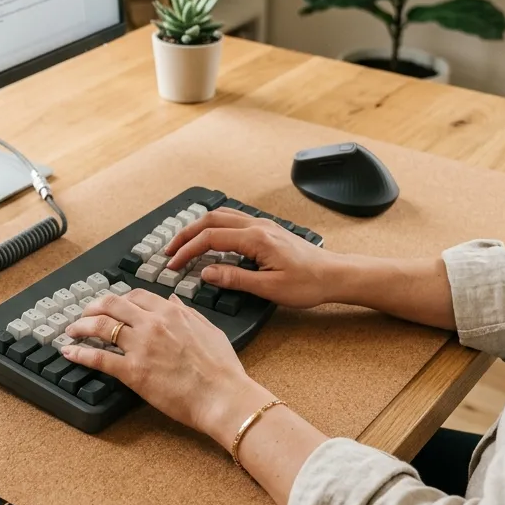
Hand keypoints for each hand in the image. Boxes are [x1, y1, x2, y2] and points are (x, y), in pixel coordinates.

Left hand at [60, 289, 269, 442]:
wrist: (223, 396)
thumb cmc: (222, 369)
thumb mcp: (208, 330)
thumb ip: (187, 313)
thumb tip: (173, 301)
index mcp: (171, 313)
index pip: (136, 296)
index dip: (119, 300)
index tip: (112, 306)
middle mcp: (153, 324)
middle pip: (112, 305)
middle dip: (93, 307)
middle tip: (84, 314)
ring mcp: (141, 347)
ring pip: (101, 326)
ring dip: (81, 326)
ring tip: (72, 330)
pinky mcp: (133, 372)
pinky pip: (99, 358)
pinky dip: (80, 353)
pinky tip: (70, 352)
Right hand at [164, 209, 334, 307]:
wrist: (335, 275)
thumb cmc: (308, 283)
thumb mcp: (270, 288)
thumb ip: (235, 279)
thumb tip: (206, 273)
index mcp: (255, 238)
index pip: (210, 239)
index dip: (187, 251)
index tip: (174, 265)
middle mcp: (257, 226)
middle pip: (210, 220)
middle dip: (185, 235)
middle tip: (169, 251)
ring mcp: (262, 225)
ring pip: (221, 216)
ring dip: (198, 227)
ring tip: (184, 243)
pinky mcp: (266, 229)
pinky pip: (233, 220)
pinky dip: (214, 226)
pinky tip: (210, 238)